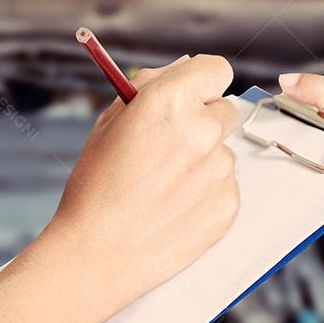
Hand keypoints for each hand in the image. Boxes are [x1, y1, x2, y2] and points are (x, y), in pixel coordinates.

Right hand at [45, 55, 240, 322]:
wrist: (96, 253)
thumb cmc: (94, 187)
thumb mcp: (109, 123)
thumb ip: (148, 90)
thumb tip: (179, 73)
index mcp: (171, 100)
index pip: (216, 69)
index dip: (201, 82)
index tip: (192, 95)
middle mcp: (203, 130)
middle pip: (225, 110)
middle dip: (202, 121)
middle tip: (168, 147)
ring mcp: (220, 170)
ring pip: (222, 151)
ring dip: (202, 161)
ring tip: (162, 187)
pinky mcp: (228, 205)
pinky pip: (225, 186)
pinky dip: (204, 193)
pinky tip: (172, 207)